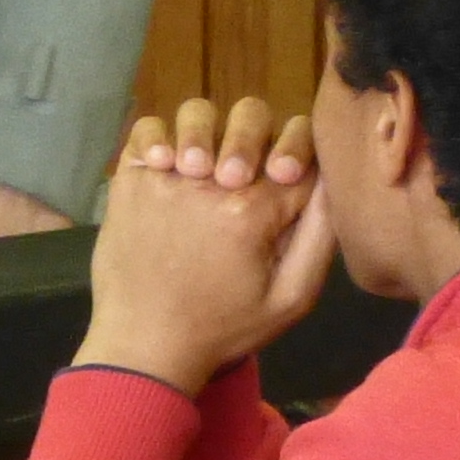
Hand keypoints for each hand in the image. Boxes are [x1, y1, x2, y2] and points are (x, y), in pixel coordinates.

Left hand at [75, 97, 336, 394]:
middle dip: (257, 135)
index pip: (298, 148)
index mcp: (252, 209)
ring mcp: (161, 177)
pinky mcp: (128, 181)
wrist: (144, 346)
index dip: (301, 156)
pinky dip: (157, 134)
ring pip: (196, 113)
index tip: (289, 181)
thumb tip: (330, 180)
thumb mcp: (291, 297)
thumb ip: (320, 237)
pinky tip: (166, 162)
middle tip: (242, 176)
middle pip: (250, 116)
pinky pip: (144, 129)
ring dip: (209, 131)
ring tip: (204, 167)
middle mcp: (206, 183)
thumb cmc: (223, 327)